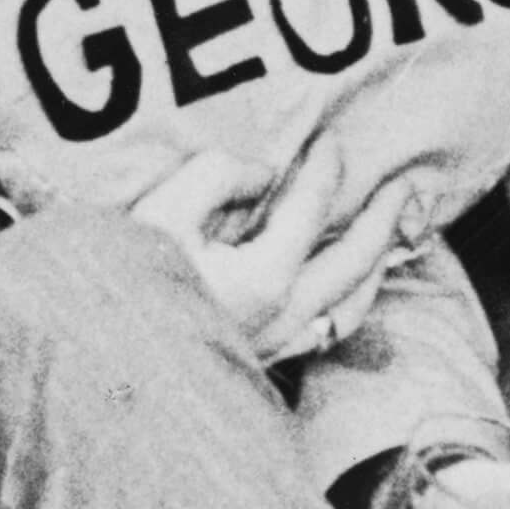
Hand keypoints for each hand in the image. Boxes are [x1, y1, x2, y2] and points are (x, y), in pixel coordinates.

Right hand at [129, 137, 413, 361]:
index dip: (325, 167)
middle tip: (408, 185)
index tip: (331, 139)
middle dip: (385, 218)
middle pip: (356, 261)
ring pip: (353, 306)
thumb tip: (262, 172)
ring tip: (394, 239)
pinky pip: (327, 332)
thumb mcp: (162, 211)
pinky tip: (345, 294)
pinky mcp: (261, 364)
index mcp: (266, 274)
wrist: (101, 369)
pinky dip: (350, 303)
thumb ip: (218, 175)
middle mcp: (286, 313)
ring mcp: (277, 345)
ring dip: (379, 266)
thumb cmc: (121, 284)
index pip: (311, 206)